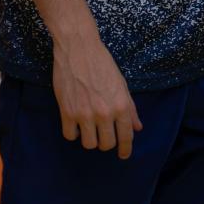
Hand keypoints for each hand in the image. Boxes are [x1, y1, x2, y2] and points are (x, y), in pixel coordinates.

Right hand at [52, 31, 142, 158]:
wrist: (78, 48)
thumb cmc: (103, 63)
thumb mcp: (121, 84)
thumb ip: (130, 108)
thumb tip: (137, 128)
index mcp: (120, 105)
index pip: (125, 137)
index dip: (125, 149)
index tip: (123, 155)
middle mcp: (104, 113)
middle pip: (106, 145)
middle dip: (107, 142)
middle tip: (104, 134)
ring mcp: (84, 114)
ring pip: (89, 144)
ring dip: (90, 138)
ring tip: (90, 128)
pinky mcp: (66, 112)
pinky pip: (70, 136)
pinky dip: (74, 133)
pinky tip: (76, 123)